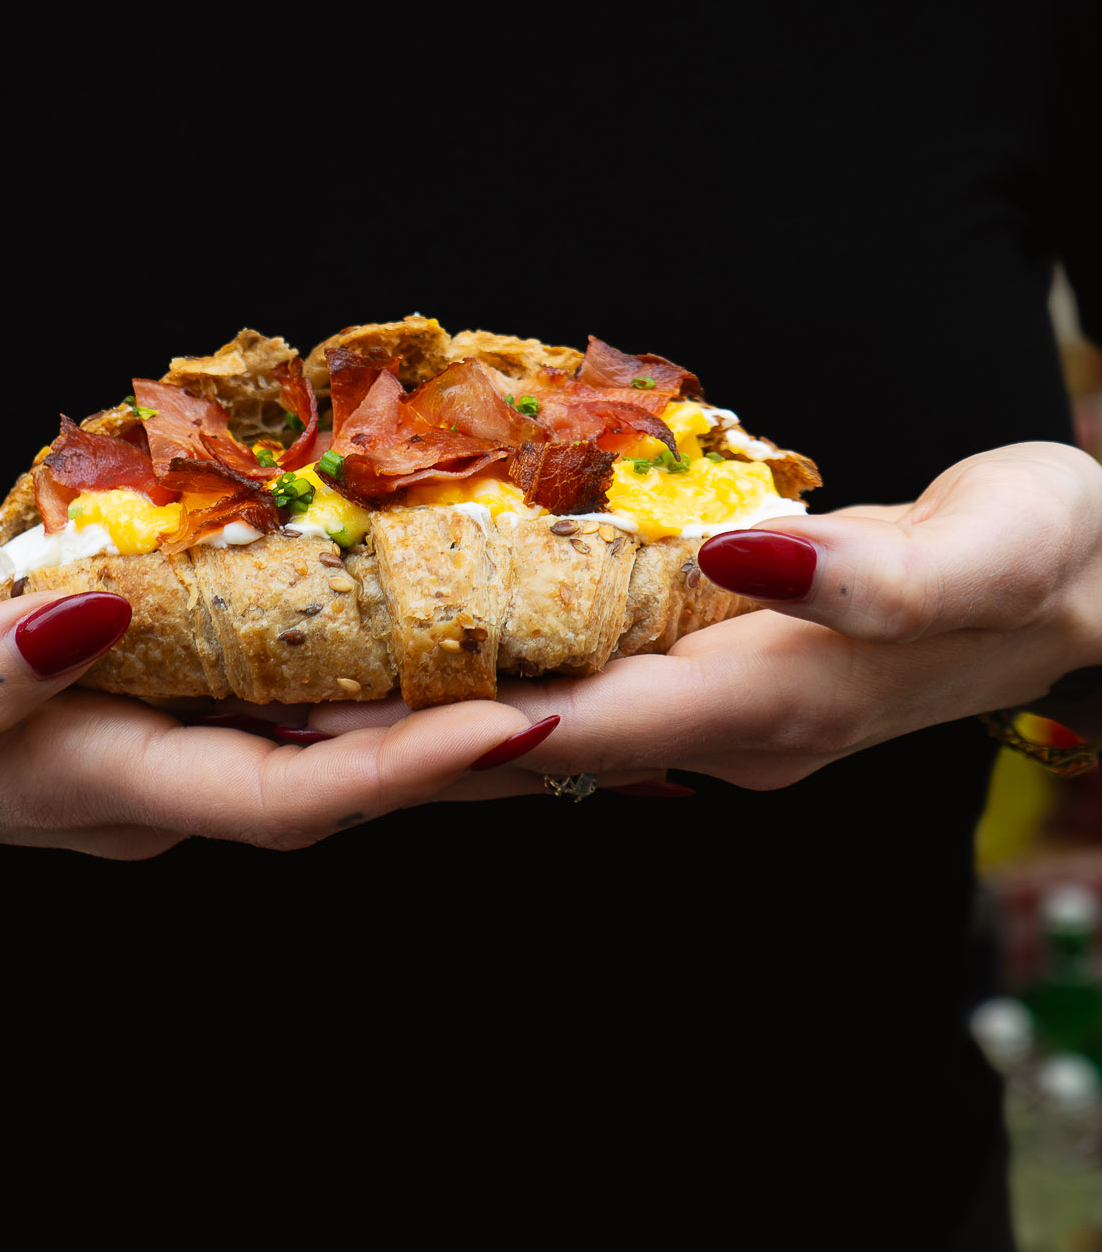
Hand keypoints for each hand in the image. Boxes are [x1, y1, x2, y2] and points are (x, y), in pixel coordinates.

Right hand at [0, 588, 535, 859]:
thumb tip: (94, 613)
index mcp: (111, 786)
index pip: (289, 795)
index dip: (408, 765)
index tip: (524, 719)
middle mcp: (169, 783)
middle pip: (349, 779)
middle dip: (473, 745)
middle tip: (605, 687)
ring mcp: (174, 755)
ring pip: (335, 744)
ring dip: (445, 714)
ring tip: (567, 661)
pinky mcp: (169, 717)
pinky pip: (294, 706)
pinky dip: (373, 682)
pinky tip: (432, 635)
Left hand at [308, 442, 1101, 794]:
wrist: (1095, 590)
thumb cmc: (1049, 557)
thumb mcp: (985, 548)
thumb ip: (867, 575)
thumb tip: (737, 560)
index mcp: (776, 700)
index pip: (592, 725)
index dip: (463, 729)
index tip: (340, 732)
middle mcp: (732, 730)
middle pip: (546, 745)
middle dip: (414, 740)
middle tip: (274, 720)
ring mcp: (726, 717)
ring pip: (557, 728)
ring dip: (441, 721)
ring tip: (314, 698)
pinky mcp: (726, 685)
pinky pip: (593, 694)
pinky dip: (507, 682)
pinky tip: (441, 658)